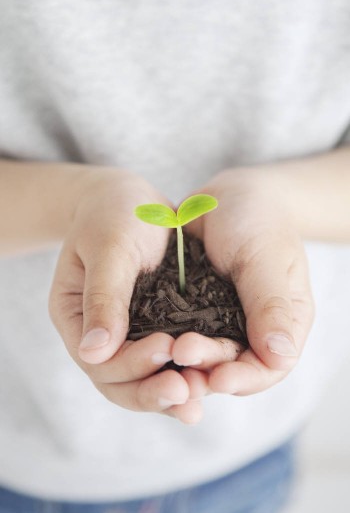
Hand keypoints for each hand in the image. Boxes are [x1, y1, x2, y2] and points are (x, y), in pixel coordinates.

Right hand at [49, 168, 202, 422]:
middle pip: (118, 382)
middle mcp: (98, 335)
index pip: (97, 359)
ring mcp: (126, 336)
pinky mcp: (154, 329)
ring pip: (142, 381)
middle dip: (151, 391)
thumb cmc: (115, 213)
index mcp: (75, 315)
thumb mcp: (110, 246)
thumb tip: (93, 352)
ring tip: (198, 406)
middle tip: (186, 394)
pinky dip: (184, 377)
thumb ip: (103, 295)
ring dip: (170, 396)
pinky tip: (207, 387)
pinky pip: (166, 364)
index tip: (166, 346)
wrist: (132, 201)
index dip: (131, 362)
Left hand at [171, 167, 313, 395]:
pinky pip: (178, 333)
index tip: (217, 378)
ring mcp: (220, 322)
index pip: (269, 367)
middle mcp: (252, 330)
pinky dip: (163, 341)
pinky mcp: (192, 311)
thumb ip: (271, 305)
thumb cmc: (258, 219)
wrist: (229, 194)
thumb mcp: (266, 257)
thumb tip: (280, 358)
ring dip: (181, 362)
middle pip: (231, 366)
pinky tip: (144, 342)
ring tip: (158, 355)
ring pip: (202, 356)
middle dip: (206, 368)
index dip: (243, 379)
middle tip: (180, 354)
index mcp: (284, 323)